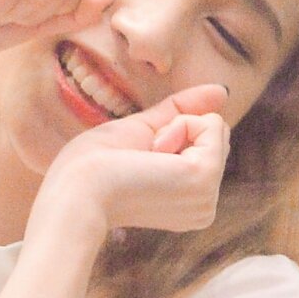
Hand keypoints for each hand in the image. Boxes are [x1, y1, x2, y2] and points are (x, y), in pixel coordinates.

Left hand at [33, 84, 230, 240]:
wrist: (76, 191)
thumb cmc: (94, 166)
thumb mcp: (144, 131)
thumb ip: (181, 111)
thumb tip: (222, 91)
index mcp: (188, 201)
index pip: (204, 142)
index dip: (170, 132)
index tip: (139, 157)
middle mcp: (204, 206)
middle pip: (214, 134)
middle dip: (176, 129)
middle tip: (141, 157)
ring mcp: (208, 197)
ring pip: (214, 128)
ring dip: (173, 130)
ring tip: (144, 159)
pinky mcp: (206, 179)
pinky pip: (212, 125)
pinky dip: (178, 127)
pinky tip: (153, 153)